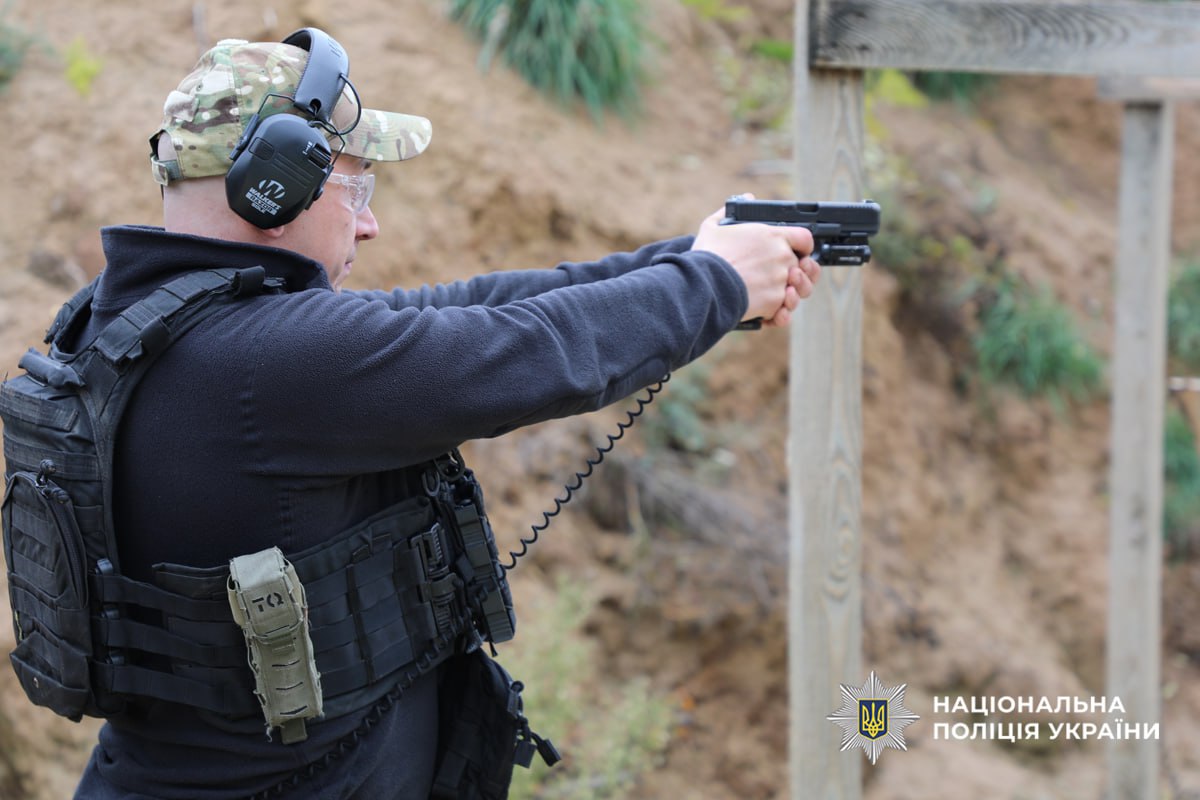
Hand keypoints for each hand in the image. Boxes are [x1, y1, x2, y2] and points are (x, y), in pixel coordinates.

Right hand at [690, 197, 819, 327]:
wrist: (704, 285)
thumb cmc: (708, 256)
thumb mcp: (713, 226)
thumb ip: (730, 211)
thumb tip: (746, 198)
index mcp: (773, 236)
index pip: (804, 238)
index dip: (804, 246)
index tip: (798, 252)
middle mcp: (782, 258)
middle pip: (803, 267)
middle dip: (795, 274)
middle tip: (782, 278)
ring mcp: (781, 281)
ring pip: (799, 291)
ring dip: (792, 294)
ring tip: (778, 295)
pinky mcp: (775, 303)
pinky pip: (785, 311)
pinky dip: (779, 314)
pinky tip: (772, 312)